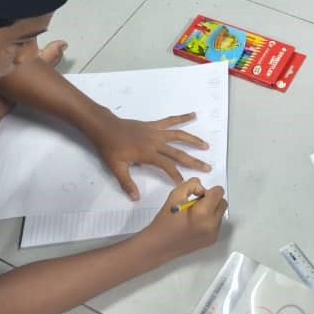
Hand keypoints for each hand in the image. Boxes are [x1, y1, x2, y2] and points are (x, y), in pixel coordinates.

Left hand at [91, 112, 211, 198]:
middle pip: (179, 153)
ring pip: (180, 136)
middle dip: (194, 161)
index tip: (184, 183)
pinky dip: (182, 118)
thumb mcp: (117, 168)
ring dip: (194, 140)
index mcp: (148, 154)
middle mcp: (156, 142)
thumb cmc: (110, 149)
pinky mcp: (154, 125)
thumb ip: (127, 183)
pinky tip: (193, 115)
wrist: (106, 128)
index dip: (177, 175)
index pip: (168, 166)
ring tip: (206, 145)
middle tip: (207, 167)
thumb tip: (135, 198)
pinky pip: (170, 121)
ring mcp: (156, 132)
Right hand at [142, 178, 227, 258]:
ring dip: (211, 210)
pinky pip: (217, 224)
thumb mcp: (175, 196)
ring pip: (220, 213)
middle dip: (212, 200)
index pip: (219, 192)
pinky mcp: (211, 240)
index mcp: (203, 213)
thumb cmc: (165, 222)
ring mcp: (213, 234)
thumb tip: (202, 188)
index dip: (208, 190)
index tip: (198, 194)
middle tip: (196, 204)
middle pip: (222, 203)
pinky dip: (209, 220)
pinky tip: (195, 224)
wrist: (159, 245)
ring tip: (194, 215)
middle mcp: (211, 225)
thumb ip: (191, 185)